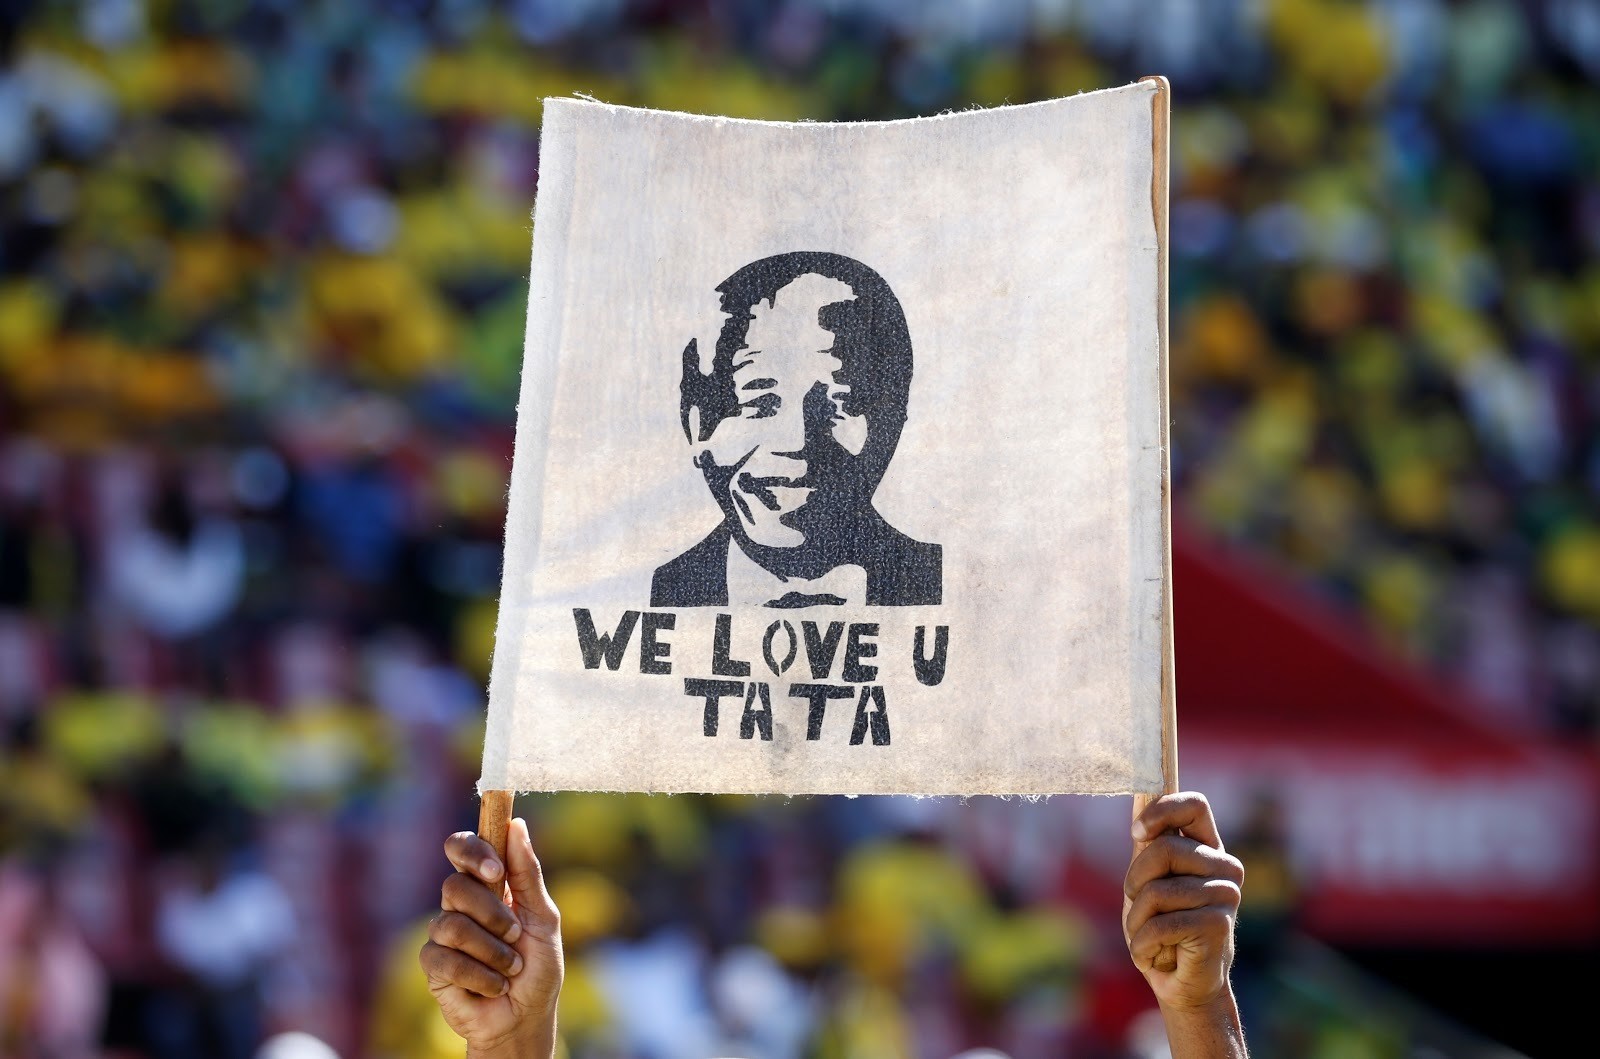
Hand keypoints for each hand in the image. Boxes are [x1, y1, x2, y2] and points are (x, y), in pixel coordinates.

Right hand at [420, 818, 563, 1058]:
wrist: (526, 1017)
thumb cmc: (538, 967)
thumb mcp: (543, 918)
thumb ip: (528, 874)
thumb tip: (517, 825)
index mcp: (487, 884)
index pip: (461, 847)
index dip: (471, 851)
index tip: (496, 870)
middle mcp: (460, 903)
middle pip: (455, 885)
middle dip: (492, 913)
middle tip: (515, 934)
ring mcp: (443, 933)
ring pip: (451, 925)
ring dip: (491, 950)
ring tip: (510, 968)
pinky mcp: (433, 965)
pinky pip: (444, 958)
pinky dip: (479, 975)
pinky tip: (493, 986)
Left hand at [1124, 792, 1246, 1056]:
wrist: (1183, 985)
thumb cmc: (1163, 928)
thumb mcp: (1148, 880)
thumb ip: (1148, 842)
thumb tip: (1142, 791)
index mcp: (1208, 849)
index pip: (1194, 805)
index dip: (1162, 811)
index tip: (1137, 832)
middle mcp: (1224, 867)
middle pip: (1163, 849)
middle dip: (1135, 881)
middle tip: (1138, 907)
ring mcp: (1226, 895)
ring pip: (1155, 892)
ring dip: (1137, 921)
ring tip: (1150, 938)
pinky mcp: (1219, 924)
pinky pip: (1160, 925)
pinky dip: (1143, 945)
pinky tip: (1156, 956)